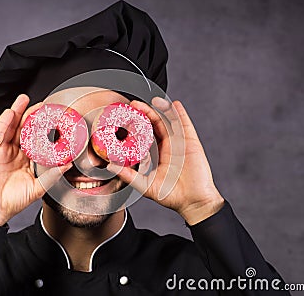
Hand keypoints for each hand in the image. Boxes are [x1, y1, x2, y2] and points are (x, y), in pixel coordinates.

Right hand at [0, 94, 71, 225]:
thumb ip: (52, 175)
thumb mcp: (37, 187)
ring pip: (10, 126)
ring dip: (17, 112)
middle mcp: (14, 152)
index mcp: (25, 159)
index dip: (42, 127)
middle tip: (42, 104)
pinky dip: (4, 122)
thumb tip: (68, 164)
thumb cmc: (13, 201)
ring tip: (24, 99)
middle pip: (23, 128)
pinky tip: (10, 113)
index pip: (35, 138)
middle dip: (31, 114)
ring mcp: (1, 150)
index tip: (53, 117)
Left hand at [107, 97, 223, 224]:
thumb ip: (129, 175)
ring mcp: (181, 143)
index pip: (146, 134)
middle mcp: (169, 146)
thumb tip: (110, 166)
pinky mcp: (192, 143)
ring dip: (162, 109)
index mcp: (158, 153)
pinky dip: (180, 114)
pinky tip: (174, 105)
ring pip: (170, 122)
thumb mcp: (146, 185)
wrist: (193, 202)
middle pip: (156, 124)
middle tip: (134, 105)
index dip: (136, 125)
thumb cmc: (171, 195)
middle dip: (146, 113)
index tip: (125, 117)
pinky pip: (186, 125)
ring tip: (153, 100)